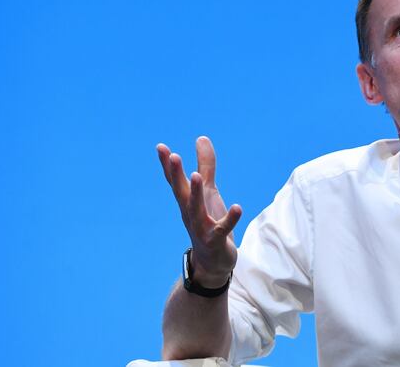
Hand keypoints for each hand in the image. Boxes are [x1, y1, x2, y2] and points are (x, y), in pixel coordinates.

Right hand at [157, 136, 242, 287]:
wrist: (212, 262)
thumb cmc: (208, 222)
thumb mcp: (209, 191)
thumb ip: (206, 165)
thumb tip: (202, 137)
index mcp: (187, 202)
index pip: (175, 181)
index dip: (168, 165)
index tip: (160, 147)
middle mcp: (190, 214)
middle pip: (181, 193)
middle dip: (176, 175)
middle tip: (173, 156)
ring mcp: (202, 228)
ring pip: (196, 210)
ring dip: (195, 193)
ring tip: (195, 175)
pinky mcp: (216, 241)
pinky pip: (222, 229)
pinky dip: (230, 219)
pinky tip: (238, 207)